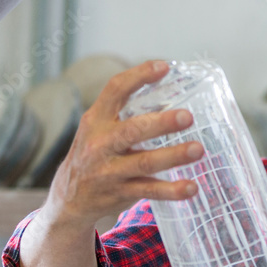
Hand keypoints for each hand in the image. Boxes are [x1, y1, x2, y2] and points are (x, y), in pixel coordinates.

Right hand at [42, 60, 202, 232]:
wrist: (69, 199)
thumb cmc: (93, 156)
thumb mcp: (97, 130)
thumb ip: (124, 114)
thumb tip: (169, 93)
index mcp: (95, 120)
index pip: (114, 91)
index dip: (139, 76)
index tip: (164, 66)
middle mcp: (100, 143)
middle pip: (132, 130)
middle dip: (161, 123)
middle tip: (188, 117)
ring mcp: (109, 170)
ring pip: (144, 162)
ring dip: (173, 155)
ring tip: (198, 149)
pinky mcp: (120, 193)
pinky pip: (150, 191)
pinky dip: (172, 190)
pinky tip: (191, 187)